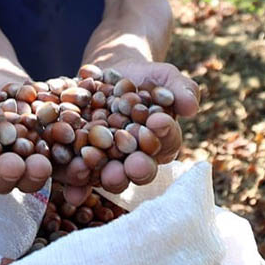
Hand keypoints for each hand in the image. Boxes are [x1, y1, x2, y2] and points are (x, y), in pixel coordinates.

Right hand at [0, 70, 54, 194]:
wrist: (3, 82)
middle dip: (5, 173)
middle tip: (12, 164)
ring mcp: (23, 167)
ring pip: (28, 178)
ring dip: (36, 174)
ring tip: (42, 162)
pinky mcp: (48, 157)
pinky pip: (57, 164)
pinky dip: (64, 163)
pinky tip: (69, 152)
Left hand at [57, 60, 199, 203]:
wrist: (110, 74)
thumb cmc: (145, 78)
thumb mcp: (165, 77)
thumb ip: (182, 89)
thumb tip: (192, 107)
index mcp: (162, 142)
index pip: (166, 142)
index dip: (163, 133)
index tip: (157, 122)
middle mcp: (138, 158)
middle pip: (140, 168)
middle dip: (136, 168)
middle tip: (132, 165)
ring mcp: (111, 163)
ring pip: (111, 175)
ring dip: (105, 177)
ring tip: (95, 168)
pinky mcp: (83, 160)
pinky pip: (81, 175)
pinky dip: (77, 183)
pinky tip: (72, 190)